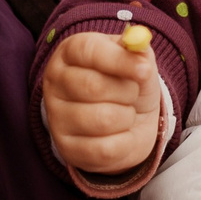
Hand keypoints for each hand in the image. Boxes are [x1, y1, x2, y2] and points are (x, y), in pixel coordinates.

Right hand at [44, 29, 161, 173]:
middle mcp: (55, 83)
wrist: (129, 121)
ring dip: (127, 117)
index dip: (119, 60)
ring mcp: (57, 118)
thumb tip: (140, 50)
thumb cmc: (127, 84)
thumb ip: (138, 52)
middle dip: (127, 92)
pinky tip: (120, 134)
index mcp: (70, 52)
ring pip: (103, 120)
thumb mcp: (136, 62)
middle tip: (133, 93)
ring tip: (125, 113)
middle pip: (94, 87)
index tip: (145, 70)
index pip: (88, 51)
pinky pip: (105, 149)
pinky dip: (125, 143)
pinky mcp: (66, 149)